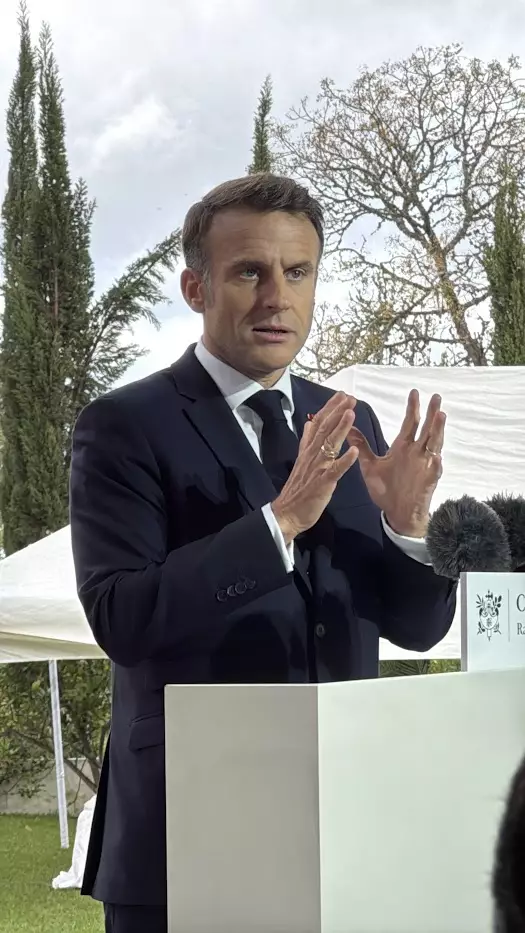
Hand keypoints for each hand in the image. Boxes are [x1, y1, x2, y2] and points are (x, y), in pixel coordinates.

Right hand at [272, 392, 358, 543]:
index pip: (319, 424)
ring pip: (329, 446)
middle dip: (337, 412)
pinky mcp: (322, 484)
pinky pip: (334, 471)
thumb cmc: (299, 488)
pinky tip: (355, 451)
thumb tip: (309, 422)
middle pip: (325, 429)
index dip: (330, 409)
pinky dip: (344, 461)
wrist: (287, 513)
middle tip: (350, 397)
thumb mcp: (302, 460)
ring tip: (351, 413)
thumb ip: (307, 441)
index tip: (342, 395)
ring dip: (340, 429)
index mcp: (308, 450)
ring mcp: (317, 469)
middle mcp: (312, 456)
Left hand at [348, 390, 444, 537]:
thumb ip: (362, 446)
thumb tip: (349, 428)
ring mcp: (424, 465)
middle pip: (426, 428)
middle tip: (435, 396)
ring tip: (441, 415)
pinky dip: (436, 464)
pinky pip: (434, 471)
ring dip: (438, 430)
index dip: (412, 408)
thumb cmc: (386, 490)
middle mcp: (416, 453)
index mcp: (402, 447)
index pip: (409, 423)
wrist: (395, 513)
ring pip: (434, 444)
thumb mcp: (370, 466)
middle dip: (430, 412)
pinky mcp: (428, 480)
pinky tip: (437, 457)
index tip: (413, 392)